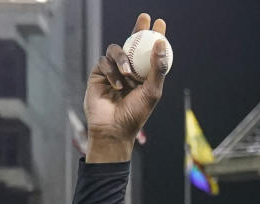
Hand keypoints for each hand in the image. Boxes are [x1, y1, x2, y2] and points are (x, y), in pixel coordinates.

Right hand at [85, 13, 167, 162]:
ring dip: (123, 59)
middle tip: (144, 18)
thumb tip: (161, 43)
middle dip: (138, 29)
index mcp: (143, 73)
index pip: (149, 50)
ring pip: (115, 50)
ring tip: (128, 75)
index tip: (160, 23)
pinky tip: (117, 86)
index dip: (154, 35)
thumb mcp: (152, 90)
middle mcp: (128, 69)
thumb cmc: (135, 114)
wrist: (114, 129)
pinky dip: (111, 72)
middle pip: (132, 42)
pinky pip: (103, 62)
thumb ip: (158, 68)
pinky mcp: (98, 75)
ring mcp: (112, 71)